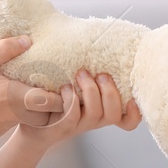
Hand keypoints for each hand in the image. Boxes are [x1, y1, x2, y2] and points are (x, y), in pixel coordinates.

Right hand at [0, 36, 65, 140]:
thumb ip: (4, 50)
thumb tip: (28, 40)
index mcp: (12, 97)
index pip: (52, 101)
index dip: (63, 93)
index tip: (63, 80)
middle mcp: (13, 116)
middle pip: (47, 113)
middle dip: (53, 100)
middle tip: (50, 83)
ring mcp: (5, 127)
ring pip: (31, 118)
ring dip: (35, 107)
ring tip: (29, 88)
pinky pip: (14, 122)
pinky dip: (17, 112)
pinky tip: (4, 99)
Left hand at [13, 69, 141, 151]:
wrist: (32, 123)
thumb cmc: (57, 101)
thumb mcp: (78, 87)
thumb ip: (90, 74)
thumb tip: (94, 39)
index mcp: (102, 111)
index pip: (128, 121)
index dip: (135, 113)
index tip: (133, 97)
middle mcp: (94, 121)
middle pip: (114, 113)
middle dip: (110, 91)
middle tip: (99, 74)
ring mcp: (78, 126)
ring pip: (96, 113)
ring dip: (90, 90)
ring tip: (80, 74)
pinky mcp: (61, 127)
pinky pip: (72, 115)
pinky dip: (71, 99)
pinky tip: (64, 88)